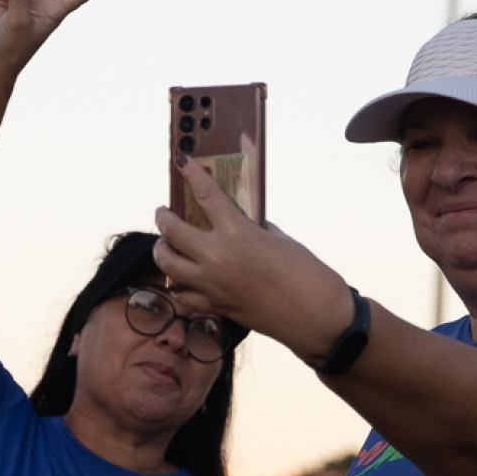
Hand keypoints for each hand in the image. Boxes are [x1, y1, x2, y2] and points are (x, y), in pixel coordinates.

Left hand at [153, 156, 350, 355]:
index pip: (205, 194)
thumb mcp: (278, 238)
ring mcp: (211, 285)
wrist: (314, 314)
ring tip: (166, 244)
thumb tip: (237, 221)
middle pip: (171, 231)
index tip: (181, 161)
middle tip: (163, 212)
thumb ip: (252, 227)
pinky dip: (178, 283)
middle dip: (163, 217)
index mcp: (236, 233)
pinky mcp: (215, 306)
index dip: (191, 174)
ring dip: (162, 249)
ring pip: (167, 263)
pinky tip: (181, 277)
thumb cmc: (304, 271)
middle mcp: (216, 257)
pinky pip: (182, 294)